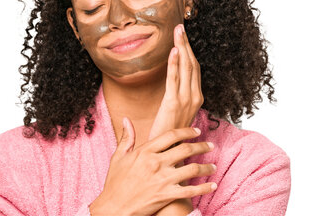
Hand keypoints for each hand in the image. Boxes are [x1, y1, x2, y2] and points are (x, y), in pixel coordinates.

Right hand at [89, 118, 215, 215]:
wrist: (113, 208)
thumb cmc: (115, 183)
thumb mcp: (118, 157)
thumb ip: (126, 137)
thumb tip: (126, 119)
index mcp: (145, 151)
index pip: (172, 135)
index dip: (187, 131)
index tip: (197, 131)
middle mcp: (156, 163)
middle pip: (186, 149)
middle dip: (202, 146)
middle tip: (211, 145)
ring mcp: (163, 179)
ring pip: (192, 169)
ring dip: (206, 167)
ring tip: (214, 166)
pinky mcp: (167, 195)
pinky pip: (191, 190)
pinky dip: (204, 188)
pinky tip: (212, 185)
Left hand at [148, 24, 202, 143]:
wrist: (169, 155)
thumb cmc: (170, 134)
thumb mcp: (176, 113)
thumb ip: (177, 97)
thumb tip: (173, 84)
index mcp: (196, 97)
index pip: (195, 68)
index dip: (190, 50)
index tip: (184, 36)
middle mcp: (195, 96)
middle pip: (192, 63)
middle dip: (187, 43)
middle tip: (180, 26)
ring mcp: (186, 100)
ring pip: (186, 67)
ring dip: (182, 47)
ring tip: (177, 31)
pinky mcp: (174, 103)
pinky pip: (174, 79)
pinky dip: (174, 63)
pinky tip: (173, 50)